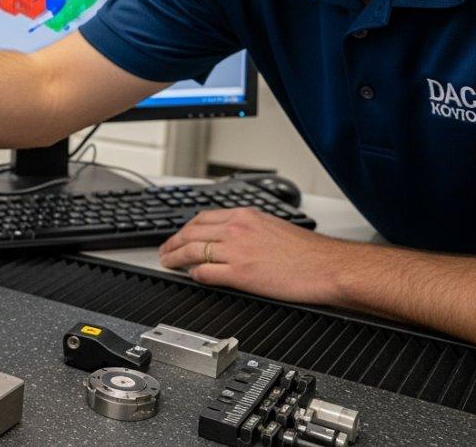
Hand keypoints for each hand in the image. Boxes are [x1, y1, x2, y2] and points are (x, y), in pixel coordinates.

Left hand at [158, 208, 351, 305]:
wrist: (328, 266)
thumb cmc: (309, 252)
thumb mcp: (273, 227)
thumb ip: (248, 229)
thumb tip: (231, 237)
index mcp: (245, 215)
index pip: (203, 218)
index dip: (185, 229)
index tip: (178, 236)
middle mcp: (237, 229)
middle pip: (191, 233)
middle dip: (172, 243)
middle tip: (164, 251)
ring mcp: (236, 250)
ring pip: (192, 251)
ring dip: (175, 258)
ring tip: (168, 263)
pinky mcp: (240, 273)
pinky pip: (205, 272)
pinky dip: (194, 275)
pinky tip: (192, 277)